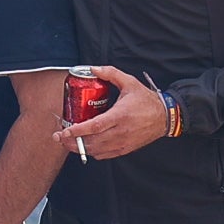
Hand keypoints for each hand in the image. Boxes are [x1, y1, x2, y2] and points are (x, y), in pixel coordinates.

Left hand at [55, 66, 172, 161]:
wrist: (166, 117)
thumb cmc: (146, 100)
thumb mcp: (130, 82)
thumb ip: (111, 73)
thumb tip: (92, 68)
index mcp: (120, 115)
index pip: (95, 126)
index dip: (77, 130)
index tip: (64, 131)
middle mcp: (121, 132)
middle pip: (91, 142)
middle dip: (72, 142)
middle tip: (58, 137)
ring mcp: (123, 143)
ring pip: (96, 150)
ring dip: (79, 148)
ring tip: (67, 141)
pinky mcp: (125, 149)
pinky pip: (104, 155)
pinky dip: (92, 152)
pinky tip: (85, 145)